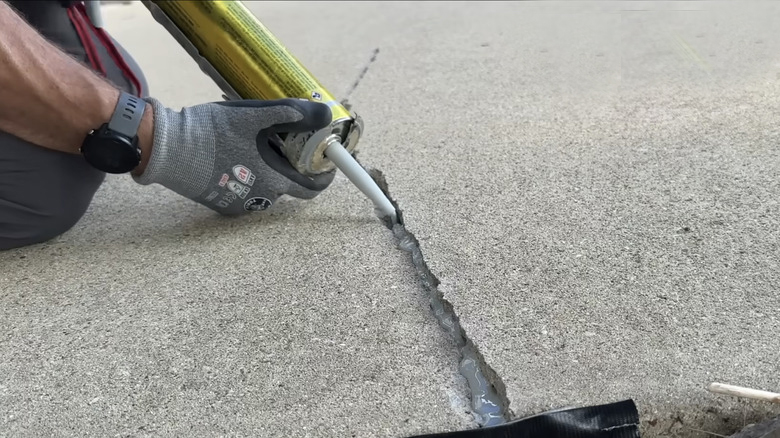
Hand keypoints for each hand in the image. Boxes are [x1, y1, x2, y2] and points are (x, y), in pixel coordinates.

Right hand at [133, 97, 334, 214]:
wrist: (165, 149)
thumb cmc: (210, 132)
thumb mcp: (254, 116)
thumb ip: (292, 115)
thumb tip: (324, 116)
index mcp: (272, 179)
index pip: (311, 188)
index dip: (323, 176)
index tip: (326, 163)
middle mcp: (259, 198)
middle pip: (287, 185)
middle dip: (291, 167)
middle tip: (285, 145)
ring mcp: (238, 204)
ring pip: (265, 188)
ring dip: (267, 171)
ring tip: (253, 146)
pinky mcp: (220, 205)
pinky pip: (244, 192)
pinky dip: (246, 177)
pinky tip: (233, 157)